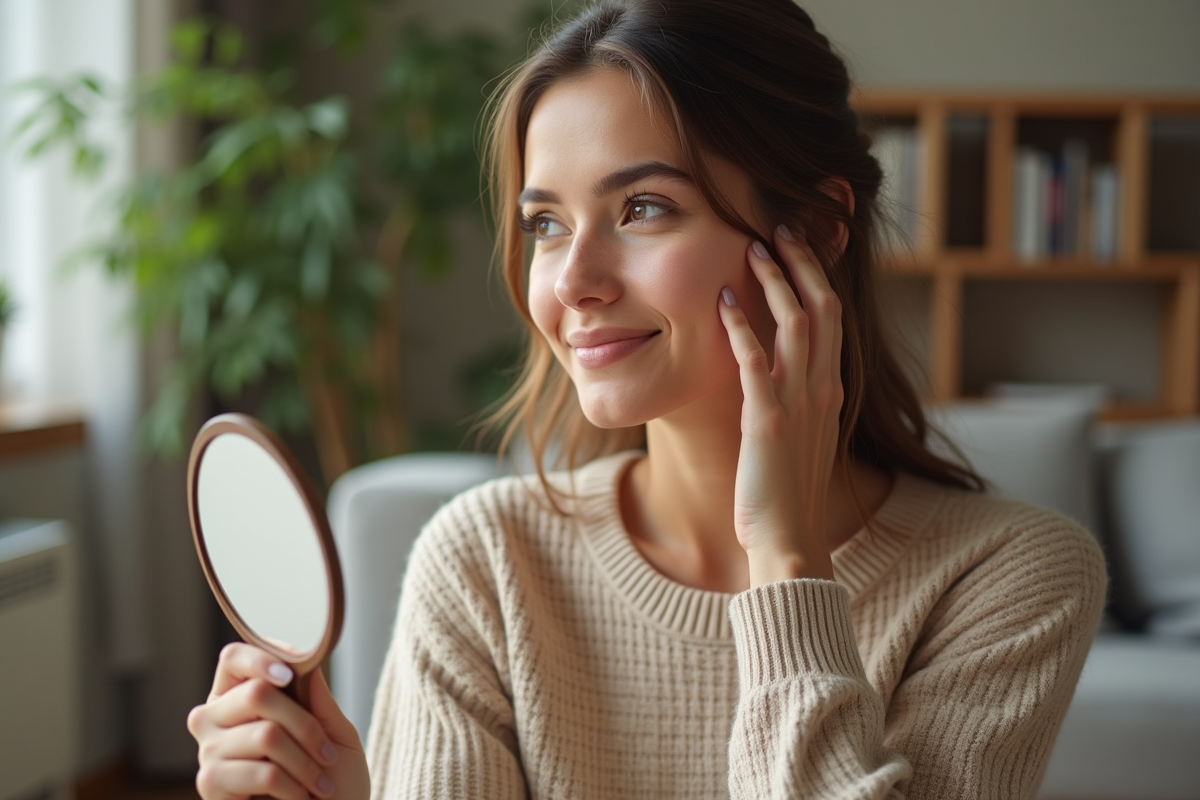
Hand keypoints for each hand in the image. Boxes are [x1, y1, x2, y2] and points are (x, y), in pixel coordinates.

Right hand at [188, 643, 369, 799]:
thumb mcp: (336, 734)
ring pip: (266, 734)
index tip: (291, 672)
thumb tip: (305, 661)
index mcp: (239, 697)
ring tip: (318, 782)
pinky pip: (263, 772)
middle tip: (326, 753)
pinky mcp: (210, 784)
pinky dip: (293, 786)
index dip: (260, 658)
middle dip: (304, 724)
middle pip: (255, 693)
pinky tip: (299, 797)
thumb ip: (319, 700)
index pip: (234, 659)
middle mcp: (213, 719)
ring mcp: (208, 751)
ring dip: (305, 762)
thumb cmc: (331, 780)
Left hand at [717, 224, 843, 585]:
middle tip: (780, 228)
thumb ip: (795, 401)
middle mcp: (823, 390)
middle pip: (822, 308)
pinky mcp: (767, 420)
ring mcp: (799, 403)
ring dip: (775, 282)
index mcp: (831, 391)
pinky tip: (724, 300)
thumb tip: (775, 374)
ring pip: (797, 324)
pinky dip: (742, 327)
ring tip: (753, 248)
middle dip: (802, 263)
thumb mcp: (799, 438)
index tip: (798, 247)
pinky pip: (757, 361)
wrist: (789, 540)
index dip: (817, 277)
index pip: (832, 319)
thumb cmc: (787, 494)